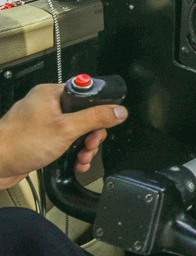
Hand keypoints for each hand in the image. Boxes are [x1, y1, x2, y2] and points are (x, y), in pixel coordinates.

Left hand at [0, 83, 126, 188]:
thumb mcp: (65, 129)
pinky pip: (67, 142)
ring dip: (85, 147)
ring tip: (82, 157)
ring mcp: (45, 123)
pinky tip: (75, 162)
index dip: (99, 110)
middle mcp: (47, 106)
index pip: (86, 93)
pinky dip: (75, 153)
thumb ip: (95, 118)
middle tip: (89, 144)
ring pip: (78, 132)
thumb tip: (118, 111)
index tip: (104, 123)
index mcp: (51, 94)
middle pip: (85, 115)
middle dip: (91, 135)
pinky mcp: (43, 139)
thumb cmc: (18, 144)